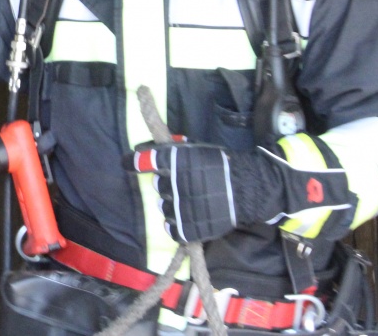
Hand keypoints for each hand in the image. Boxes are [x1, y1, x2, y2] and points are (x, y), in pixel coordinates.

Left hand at [131, 141, 250, 242]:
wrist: (249, 188)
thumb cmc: (222, 164)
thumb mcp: (198, 149)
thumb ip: (175, 150)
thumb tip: (149, 149)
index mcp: (176, 160)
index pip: (144, 161)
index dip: (132, 161)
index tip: (128, 163)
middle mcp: (175, 183)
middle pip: (158, 184)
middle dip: (166, 182)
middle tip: (183, 183)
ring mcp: (181, 207)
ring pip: (164, 205)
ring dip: (172, 202)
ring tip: (190, 200)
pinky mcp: (189, 228)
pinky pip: (171, 228)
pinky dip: (176, 224)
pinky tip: (186, 217)